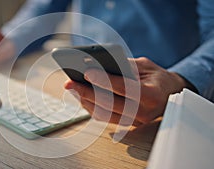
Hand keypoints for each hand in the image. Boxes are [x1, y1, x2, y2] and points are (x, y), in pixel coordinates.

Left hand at [64, 57, 188, 124]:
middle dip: (86, 92)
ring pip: (103, 114)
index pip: (124, 89)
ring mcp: (133, 121)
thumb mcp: (145, 66)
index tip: (87, 72)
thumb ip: (124, 66)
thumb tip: (96, 65)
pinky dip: (89, 107)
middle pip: (109, 104)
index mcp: (151, 95)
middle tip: (69, 83)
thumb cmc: (156, 77)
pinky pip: (103, 117)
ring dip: (83, 101)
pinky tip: (79, 96)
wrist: (168, 95)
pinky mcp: (125, 124)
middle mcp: (143, 112)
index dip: (105, 80)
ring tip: (71, 88)